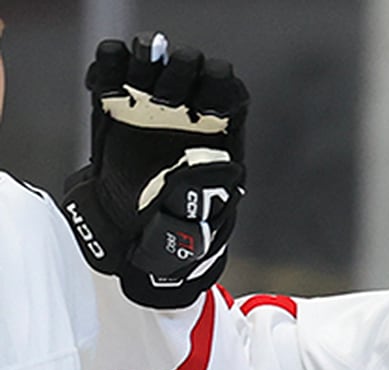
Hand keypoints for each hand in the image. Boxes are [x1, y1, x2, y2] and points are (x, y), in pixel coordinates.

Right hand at [62, 32, 247, 307]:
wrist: (133, 233)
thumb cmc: (176, 228)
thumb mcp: (199, 224)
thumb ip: (207, 199)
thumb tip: (220, 169)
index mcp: (217, 131)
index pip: (226, 86)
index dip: (217, 87)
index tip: (202, 109)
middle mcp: (187, 109)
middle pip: (191, 64)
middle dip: (180, 72)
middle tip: (162, 99)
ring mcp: (151, 102)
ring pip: (153, 56)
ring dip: (144, 59)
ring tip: (133, 88)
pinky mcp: (114, 102)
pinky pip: (111, 65)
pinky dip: (106, 66)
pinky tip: (102, 89)